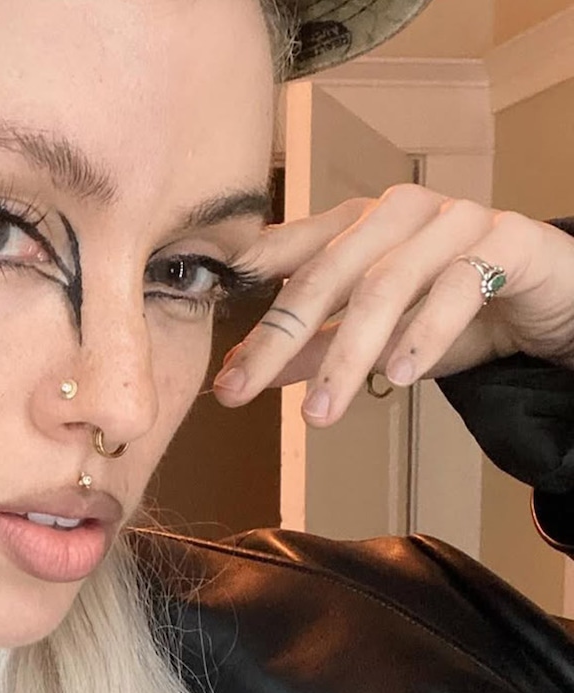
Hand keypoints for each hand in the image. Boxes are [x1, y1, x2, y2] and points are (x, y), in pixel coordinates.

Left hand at [212, 184, 573, 424]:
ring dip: (346, 353)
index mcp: (357, 226)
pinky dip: (425, 333)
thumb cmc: (457, 307)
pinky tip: (401, 374)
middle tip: (243, 392)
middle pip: (324, 274)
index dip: (246, 309)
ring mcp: (453, 221)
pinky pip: (458, 286)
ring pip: (386, 284)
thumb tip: (241, 372)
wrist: (554, 295)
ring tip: (321, 413)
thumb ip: (312, 345)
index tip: (216, 364)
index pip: (286, 260)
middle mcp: (399, 214)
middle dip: (278, 339)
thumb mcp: (375, 334)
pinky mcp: (508, 241)